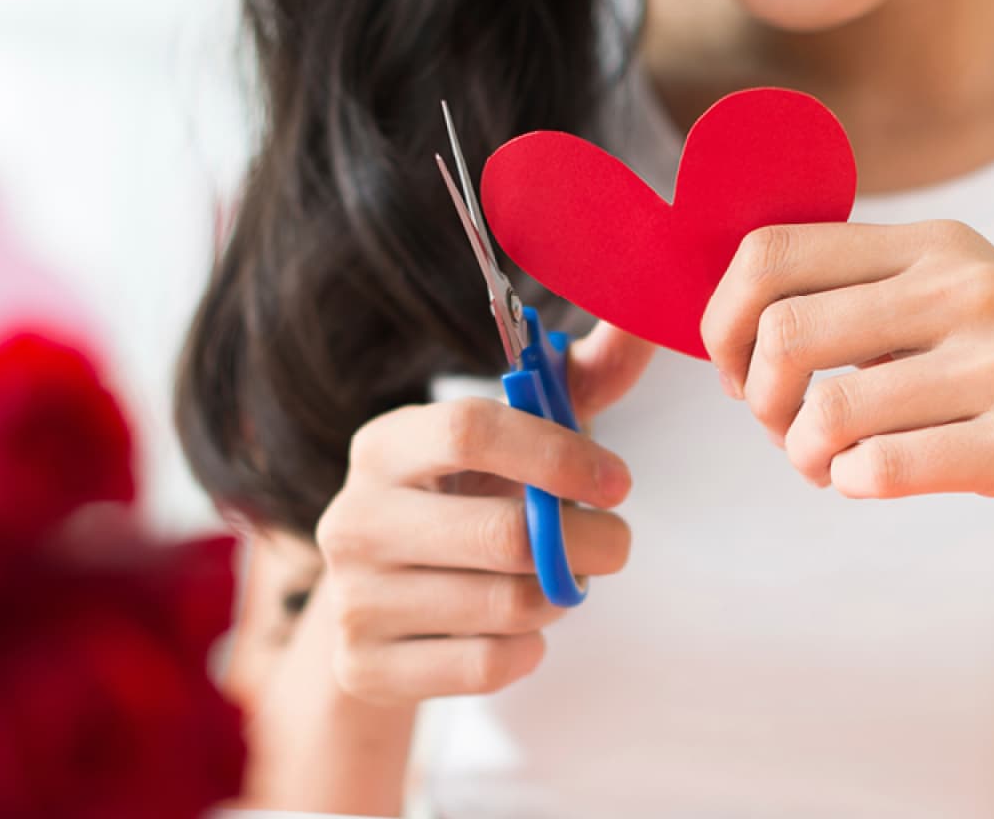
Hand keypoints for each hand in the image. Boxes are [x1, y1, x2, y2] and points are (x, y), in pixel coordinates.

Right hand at [313, 322, 653, 704]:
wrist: (383, 607)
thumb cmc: (467, 501)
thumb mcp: (510, 442)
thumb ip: (575, 382)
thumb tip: (640, 326)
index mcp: (384, 446)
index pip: (469, 430)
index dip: (558, 455)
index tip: (619, 480)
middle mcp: (353, 518)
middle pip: (502, 534)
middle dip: (587, 541)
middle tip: (616, 543)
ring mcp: (353, 599)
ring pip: (507, 606)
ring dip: (561, 596)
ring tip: (560, 580)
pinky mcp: (364, 668)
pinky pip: (489, 665)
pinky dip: (530, 648)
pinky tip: (519, 628)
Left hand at [700, 221, 993, 550]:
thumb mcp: (969, 302)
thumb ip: (870, 298)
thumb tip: (740, 322)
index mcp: (938, 245)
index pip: (773, 250)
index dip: (723, 318)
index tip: (736, 368)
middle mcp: (966, 287)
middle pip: (783, 330)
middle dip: (755, 398)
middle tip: (784, 429)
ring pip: (826, 409)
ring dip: (804, 455)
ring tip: (831, 465)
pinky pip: (882, 467)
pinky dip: (854, 485)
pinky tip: (874, 482)